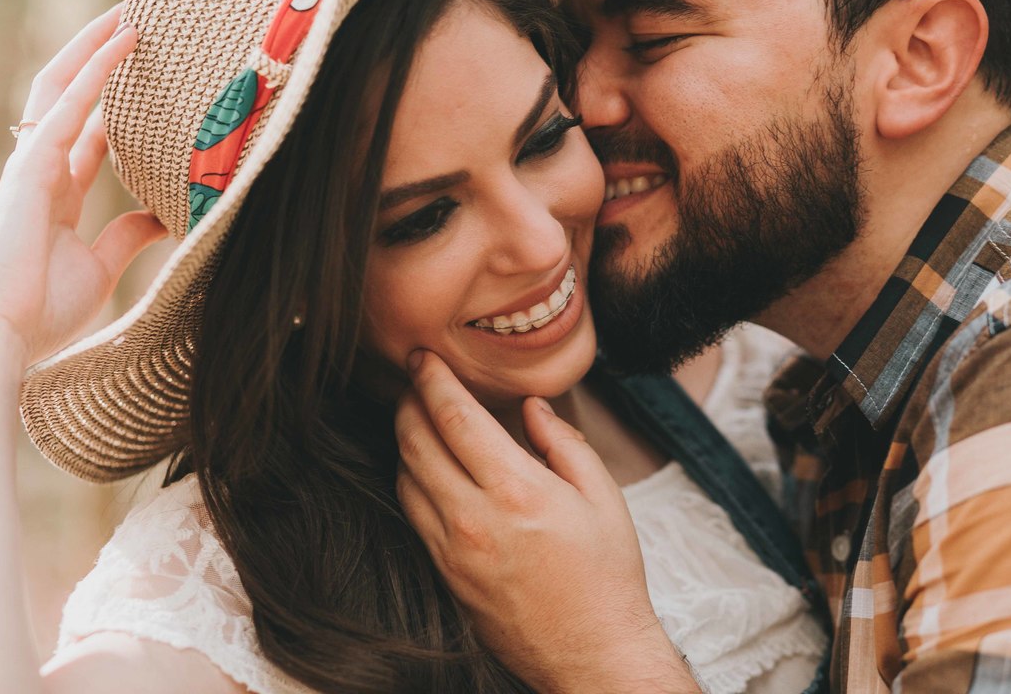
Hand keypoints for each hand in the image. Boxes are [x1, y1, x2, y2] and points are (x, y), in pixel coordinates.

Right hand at [0, 4, 164, 364]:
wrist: (1, 338)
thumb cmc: (42, 311)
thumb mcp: (100, 266)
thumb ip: (126, 235)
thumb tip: (162, 216)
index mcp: (57, 192)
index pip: (90, 132)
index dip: (116, 102)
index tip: (150, 79)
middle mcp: (41, 169)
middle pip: (70, 96)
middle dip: (99, 58)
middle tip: (137, 21)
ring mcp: (30, 164)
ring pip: (62, 88)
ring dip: (96, 47)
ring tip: (131, 11)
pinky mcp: (28, 169)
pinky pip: (65, 108)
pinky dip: (96, 73)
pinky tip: (123, 42)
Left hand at [396, 351, 698, 693]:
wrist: (592, 652)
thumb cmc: (606, 575)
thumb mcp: (603, 497)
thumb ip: (563, 443)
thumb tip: (532, 408)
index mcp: (517, 491)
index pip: (454, 418)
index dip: (432, 380)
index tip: (423, 358)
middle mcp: (474, 518)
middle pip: (415, 442)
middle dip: (408, 401)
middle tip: (415, 380)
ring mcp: (453, 550)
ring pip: (405, 477)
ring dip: (404, 439)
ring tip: (418, 418)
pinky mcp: (445, 575)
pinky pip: (412, 514)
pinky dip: (410, 479)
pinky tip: (426, 468)